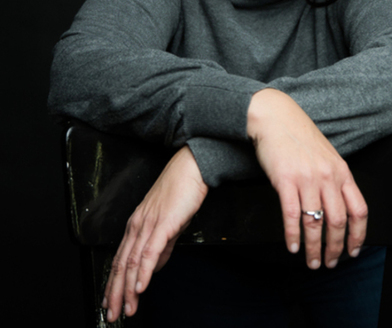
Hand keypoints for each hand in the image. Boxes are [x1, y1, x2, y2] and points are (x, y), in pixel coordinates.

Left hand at [102, 146, 207, 322]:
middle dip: (115, 292)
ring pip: (132, 262)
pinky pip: (149, 251)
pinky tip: (141, 287)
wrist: (191, 168)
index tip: (111, 301)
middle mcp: (137, 225)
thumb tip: (154, 266)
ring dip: (127, 289)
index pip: (120, 259)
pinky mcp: (163, 223)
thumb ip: (162, 246)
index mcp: (137, 224)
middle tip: (112, 314)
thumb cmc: (182, 190)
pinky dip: (143, 272)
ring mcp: (148, 224)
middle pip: (121, 264)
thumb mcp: (169, 222)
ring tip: (126, 308)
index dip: (114, 283)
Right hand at [247, 89, 367, 269]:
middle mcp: (327, 177)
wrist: (276, 117)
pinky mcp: (285, 181)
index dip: (358, 235)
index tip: (354, 250)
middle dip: (336, 248)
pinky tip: (293, 245)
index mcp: (341, 171)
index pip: (359, 210)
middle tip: (331, 261)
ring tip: (311, 261)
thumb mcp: (326, 155)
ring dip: (314, 248)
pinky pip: (292, 216)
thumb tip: (338, 208)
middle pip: (338, 222)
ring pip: (315, 224)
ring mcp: (307, 179)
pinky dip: (293, 236)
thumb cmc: (298, 135)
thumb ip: (334, 179)